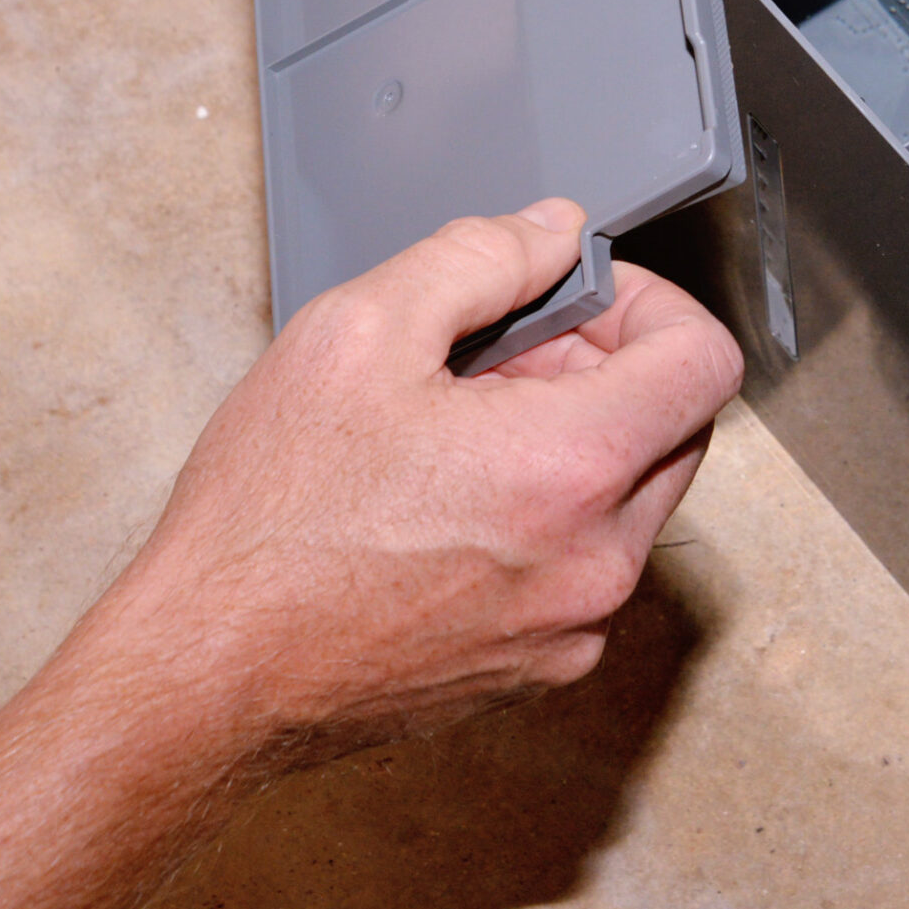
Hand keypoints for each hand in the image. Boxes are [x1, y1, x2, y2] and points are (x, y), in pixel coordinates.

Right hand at [0, 204, 742, 908]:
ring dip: (572, 445)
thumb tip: (557, 232)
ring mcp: (574, 626)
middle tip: (494, 360)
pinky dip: (545, 518)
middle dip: (603, 371)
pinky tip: (445, 505)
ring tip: (454, 432)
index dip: (650, 305)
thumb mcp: (357, 330)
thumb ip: (480, 258)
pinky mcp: (540, 668)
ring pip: (630, 497)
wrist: (202, 676)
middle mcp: (597, 559)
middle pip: (674, 426)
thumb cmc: (268, 518)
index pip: (707, 360)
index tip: (575, 302)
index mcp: (571, 468)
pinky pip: (584, 564)